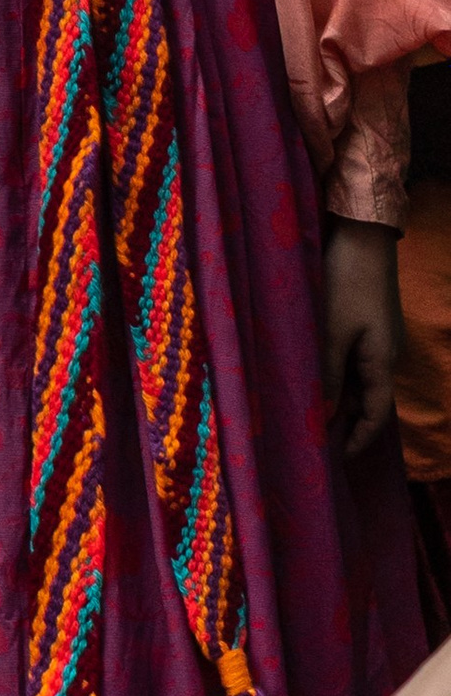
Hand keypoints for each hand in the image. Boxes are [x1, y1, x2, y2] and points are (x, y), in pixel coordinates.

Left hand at [323, 219, 401, 461]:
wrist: (363, 236)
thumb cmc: (347, 281)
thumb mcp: (331, 331)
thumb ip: (329, 374)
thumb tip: (326, 412)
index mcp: (383, 360)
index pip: (376, 414)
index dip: (359, 439)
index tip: (338, 459)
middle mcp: (385, 354)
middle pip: (369, 400)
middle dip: (346, 424)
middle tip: (316, 441)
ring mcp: (378, 338)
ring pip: (360, 381)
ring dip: (339, 399)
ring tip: (309, 415)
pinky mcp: (366, 324)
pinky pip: (354, 361)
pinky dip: (337, 377)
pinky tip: (314, 380)